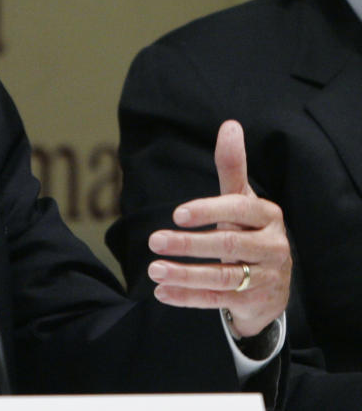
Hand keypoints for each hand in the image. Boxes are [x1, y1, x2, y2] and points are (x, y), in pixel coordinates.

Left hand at [146, 120, 290, 336]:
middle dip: (189, 244)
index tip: (176, 214)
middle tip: (154, 240)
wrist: (273, 284)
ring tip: (153, 269)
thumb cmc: (249, 229)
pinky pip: (217, 300)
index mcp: (267, 215)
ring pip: (222, 276)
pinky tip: (160, 293)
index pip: (239, 208)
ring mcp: (265, 276)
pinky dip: (187, 298)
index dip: (208, 210)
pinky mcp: (253, 301)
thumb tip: (229, 124)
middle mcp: (272, 246)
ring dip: (184, 275)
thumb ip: (233, 166)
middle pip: (229, 243)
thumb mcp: (242, 199)